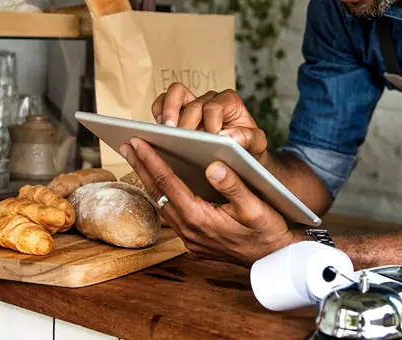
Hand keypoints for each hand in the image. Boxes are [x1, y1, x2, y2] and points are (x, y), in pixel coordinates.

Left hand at [120, 137, 295, 266]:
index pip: (169, 183)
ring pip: (162, 204)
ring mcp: (190, 238)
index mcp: (200, 218)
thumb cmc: (268, 230)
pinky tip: (161, 183)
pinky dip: (162, 194)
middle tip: (127, 145)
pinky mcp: (194, 240)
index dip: (152, 160)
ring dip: (149, 180)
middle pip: (158, 193)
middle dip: (141, 167)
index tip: (138, 142)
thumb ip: (233, 185)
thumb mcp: (256, 206)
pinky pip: (171, 214)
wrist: (274, 259)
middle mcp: (189, 230)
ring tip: (138, 159)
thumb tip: (213, 166)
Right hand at [151, 83, 266, 160]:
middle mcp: (210, 99)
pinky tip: (160, 131)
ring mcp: (192, 103)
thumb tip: (227, 136)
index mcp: (229, 102)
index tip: (211, 139)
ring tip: (166, 131)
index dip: (210, 123)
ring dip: (168, 111)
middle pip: (192, 102)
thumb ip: (248, 138)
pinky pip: (162, 103)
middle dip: (186, 121)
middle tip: (182, 138)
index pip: (214, 107)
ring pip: (175, 94)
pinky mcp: (178, 112)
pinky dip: (158, 112)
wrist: (241, 154)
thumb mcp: (256, 144)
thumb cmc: (248, 147)